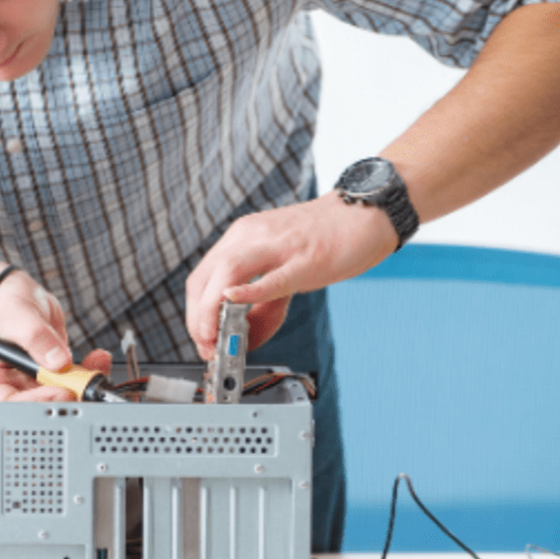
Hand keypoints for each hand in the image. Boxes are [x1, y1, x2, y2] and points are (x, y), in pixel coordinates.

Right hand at [0, 267, 112, 400]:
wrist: (18, 293)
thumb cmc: (3, 304)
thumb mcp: (17, 317)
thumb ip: (36, 338)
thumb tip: (58, 361)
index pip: (9, 402)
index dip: (35, 402)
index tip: (59, 391)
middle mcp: (11, 384)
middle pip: (38, 403)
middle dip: (64, 396)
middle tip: (82, 384)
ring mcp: (34, 380)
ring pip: (60, 394)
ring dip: (82, 384)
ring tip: (93, 367)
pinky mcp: (54, 372)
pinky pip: (74, 380)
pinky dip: (89, 372)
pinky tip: (97, 360)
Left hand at [185, 194, 397, 358]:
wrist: (365, 212)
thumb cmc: (324, 239)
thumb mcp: (281, 264)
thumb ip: (262, 298)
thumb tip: (248, 334)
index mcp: (242, 236)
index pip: (201, 277)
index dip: (194, 313)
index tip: (201, 338)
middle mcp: (252, 236)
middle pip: (205, 277)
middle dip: (198, 319)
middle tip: (207, 346)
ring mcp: (278, 246)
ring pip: (227, 273)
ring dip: (212, 312)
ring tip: (217, 338)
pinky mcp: (305, 259)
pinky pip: (272, 278)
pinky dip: (248, 292)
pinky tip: (234, 301)